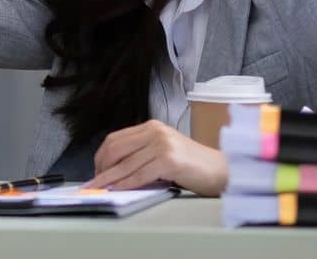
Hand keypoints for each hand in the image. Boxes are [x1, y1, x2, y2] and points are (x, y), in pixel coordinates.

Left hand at [84, 119, 228, 195]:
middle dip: (102, 167)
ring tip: (100, 188)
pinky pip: (139, 174)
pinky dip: (125, 184)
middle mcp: (155, 131)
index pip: (115, 138)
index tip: (96, 170)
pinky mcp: (169, 160)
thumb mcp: (163, 151)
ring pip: (126, 164)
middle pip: (116, 148)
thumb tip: (112, 169)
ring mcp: (162, 145)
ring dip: (109, 179)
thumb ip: (141, 153)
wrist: (220, 170)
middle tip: (96, 181)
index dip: (101, 156)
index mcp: (152, 126)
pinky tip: (118, 190)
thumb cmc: (192, 165)